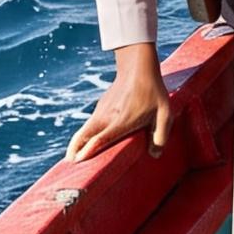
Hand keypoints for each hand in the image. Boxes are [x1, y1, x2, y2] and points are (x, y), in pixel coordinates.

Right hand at [66, 43, 172, 162]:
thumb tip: (154, 155)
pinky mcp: (100, 107)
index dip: (89, 149)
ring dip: (76, 143)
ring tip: (73, 158)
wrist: (138, 68)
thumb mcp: (164, 114)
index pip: (101, 138)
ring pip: (83, 130)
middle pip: (83, 136)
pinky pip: (89, 124)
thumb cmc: (153, 92)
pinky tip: (87, 142)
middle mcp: (107, 117)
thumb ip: (160, 135)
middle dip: (74, 150)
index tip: (77, 160)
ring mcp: (101, 111)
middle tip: (69, 164)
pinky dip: (83, 135)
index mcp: (122, 121)